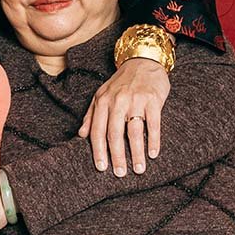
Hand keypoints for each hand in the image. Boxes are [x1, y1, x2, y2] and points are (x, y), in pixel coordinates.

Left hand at [78, 57, 169, 175]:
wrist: (142, 61)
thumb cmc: (121, 83)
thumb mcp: (102, 95)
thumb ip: (91, 115)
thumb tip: (80, 135)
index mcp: (102, 102)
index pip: (98, 130)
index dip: (98, 150)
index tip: (101, 167)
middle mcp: (117, 101)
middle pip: (114, 134)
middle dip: (116, 156)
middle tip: (120, 174)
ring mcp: (136, 101)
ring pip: (134, 131)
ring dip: (136, 153)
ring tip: (139, 169)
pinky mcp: (153, 100)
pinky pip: (153, 124)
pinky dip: (153, 140)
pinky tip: (153, 153)